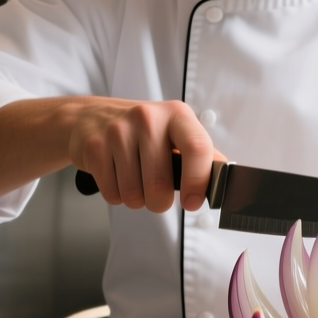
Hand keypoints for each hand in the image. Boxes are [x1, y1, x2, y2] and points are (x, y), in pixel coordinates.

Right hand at [66, 99, 216, 212]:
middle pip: (160, 183)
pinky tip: (118, 177)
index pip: (197, 148)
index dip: (198, 181)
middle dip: (160, 202)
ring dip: (137, 200)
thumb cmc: (142, 130)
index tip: (193, 203)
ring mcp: (118, 132)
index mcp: (176, 115)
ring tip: (136, 181)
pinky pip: (112, 194)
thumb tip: (225, 181)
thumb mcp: (176, 132)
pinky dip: (117, 196)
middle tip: (158, 195)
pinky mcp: (94, 147)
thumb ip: (203, 155)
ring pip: (134, 194)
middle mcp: (148, 118)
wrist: (91, 117)